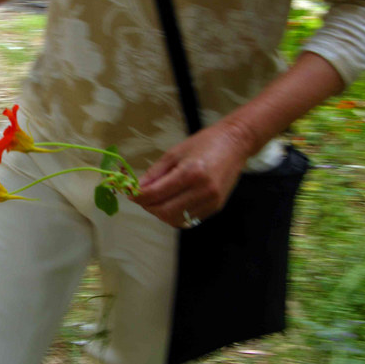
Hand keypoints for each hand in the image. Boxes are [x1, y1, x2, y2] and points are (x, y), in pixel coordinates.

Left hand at [130, 121, 253, 228]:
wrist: (234, 144)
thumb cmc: (203, 143)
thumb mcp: (174, 153)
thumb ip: (154, 173)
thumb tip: (137, 188)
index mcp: (191, 173)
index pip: (157, 194)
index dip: (139, 196)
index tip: (130, 193)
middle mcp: (203, 190)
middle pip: (165, 212)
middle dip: (148, 207)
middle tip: (141, 198)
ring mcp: (211, 201)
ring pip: (176, 219)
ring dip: (160, 213)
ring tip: (156, 200)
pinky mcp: (216, 207)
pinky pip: (188, 220)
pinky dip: (174, 215)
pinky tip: (170, 203)